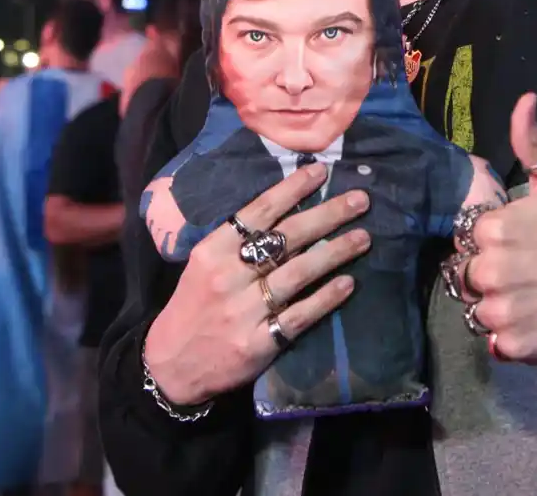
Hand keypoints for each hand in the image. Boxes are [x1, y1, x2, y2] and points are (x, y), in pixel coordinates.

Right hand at [144, 163, 371, 405]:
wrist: (172, 364)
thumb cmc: (195, 304)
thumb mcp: (204, 264)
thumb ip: (238, 241)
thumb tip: (289, 208)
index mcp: (213, 251)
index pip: (258, 211)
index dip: (292, 190)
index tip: (322, 172)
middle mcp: (228, 276)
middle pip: (286, 237)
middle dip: (327, 215)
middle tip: (360, 200)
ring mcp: (243, 311)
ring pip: (298, 273)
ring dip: (335, 252)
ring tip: (364, 238)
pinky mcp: (258, 344)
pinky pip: (300, 316)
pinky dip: (326, 298)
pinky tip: (348, 284)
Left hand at [459, 92, 536, 362]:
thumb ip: (531, 142)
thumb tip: (523, 100)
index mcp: (495, 229)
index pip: (472, 238)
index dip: (496, 241)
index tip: (524, 243)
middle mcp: (492, 271)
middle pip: (470, 276)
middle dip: (494, 274)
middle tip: (530, 271)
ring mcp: (503, 312)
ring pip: (479, 311)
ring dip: (500, 307)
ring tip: (535, 296)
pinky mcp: (515, 345)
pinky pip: (496, 342)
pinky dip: (513, 336)